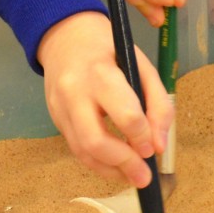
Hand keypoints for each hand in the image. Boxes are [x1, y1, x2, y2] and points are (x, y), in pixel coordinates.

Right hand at [37, 12, 173, 186]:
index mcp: (101, 73)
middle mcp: (75, 92)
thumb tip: (158, 147)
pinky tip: (116, 166)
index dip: (142, 136)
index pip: (125, 114)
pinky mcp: (55, 119)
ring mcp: (60, 108)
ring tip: (133, 176)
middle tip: (144, 176)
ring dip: (111, 170)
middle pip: (95, 141)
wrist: (65, 36)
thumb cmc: (110, 49)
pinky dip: (99, 163)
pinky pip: (76, 149)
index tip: (153, 149)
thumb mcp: (142, 65)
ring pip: (83, 152)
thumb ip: (158, 104)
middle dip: (124, 163)